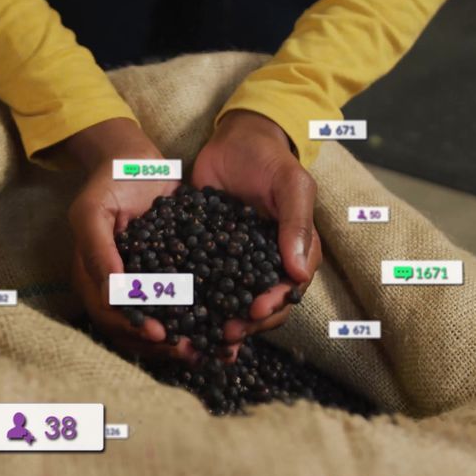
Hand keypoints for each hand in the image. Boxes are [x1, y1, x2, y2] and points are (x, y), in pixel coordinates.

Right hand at [64, 119, 195, 359]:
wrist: (139, 159)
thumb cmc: (110, 181)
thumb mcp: (94, 210)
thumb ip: (98, 250)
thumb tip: (112, 293)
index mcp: (94, 278)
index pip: (110, 314)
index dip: (134, 327)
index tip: (159, 334)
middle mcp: (120, 288)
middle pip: (137, 329)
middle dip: (164, 345)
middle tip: (192, 352)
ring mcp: (147, 283)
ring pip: (164, 322)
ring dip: (187, 340)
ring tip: (214, 350)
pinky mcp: (173, 275)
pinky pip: (186, 304)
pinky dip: (204, 318)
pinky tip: (226, 327)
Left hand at [192, 110, 321, 358]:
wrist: (235, 140)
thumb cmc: (270, 161)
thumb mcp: (291, 186)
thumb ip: (296, 225)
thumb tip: (298, 273)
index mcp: (293, 253)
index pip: (288, 290)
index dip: (274, 305)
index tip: (255, 311)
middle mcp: (265, 265)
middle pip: (260, 307)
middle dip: (246, 324)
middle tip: (226, 333)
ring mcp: (234, 263)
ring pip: (231, 302)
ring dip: (220, 321)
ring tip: (204, 335)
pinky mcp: (206, 255)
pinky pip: (201, 283)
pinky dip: (193, 302)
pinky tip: (178, 314)